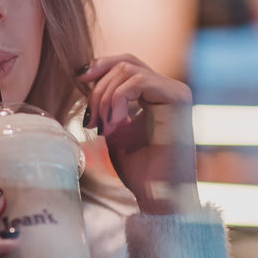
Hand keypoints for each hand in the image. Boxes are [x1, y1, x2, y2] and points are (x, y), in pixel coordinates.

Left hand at [79, 55, 199, 214]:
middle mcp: (170, 89)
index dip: (101, 66)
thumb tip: (86, 76)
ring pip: (129, 70)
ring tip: (104, 127)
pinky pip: (138, 82)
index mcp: (157, 95)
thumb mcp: (115, 129)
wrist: (158, 195)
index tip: (78, 78)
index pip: (127, 64)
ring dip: (106, 98)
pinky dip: (118, 100)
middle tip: (91, 120)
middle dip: (99, 86)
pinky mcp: (178, 99)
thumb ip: (107, 103)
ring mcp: (176, 92)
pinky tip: (115, 125)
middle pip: (126, 62)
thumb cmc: (139, 170)